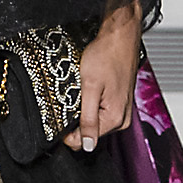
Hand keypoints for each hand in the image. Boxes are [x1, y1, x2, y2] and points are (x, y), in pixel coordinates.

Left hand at [72, 5, 141, 150]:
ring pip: (94, 122)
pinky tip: (90, 89)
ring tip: (83, 90)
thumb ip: (88, 119)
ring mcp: (122, 110)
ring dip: (84, 110)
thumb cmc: (107, 56)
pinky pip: (101, 112)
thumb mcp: (90, 87)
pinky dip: (92, 103)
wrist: (120, 38)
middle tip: (73, 97)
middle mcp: (121, 118)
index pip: (85, 142)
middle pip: (90, 132)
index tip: (60, 117)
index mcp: (115, 118)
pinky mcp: (120, 102)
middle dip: (77, 119)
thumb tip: (87, 145)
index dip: (68, 133)